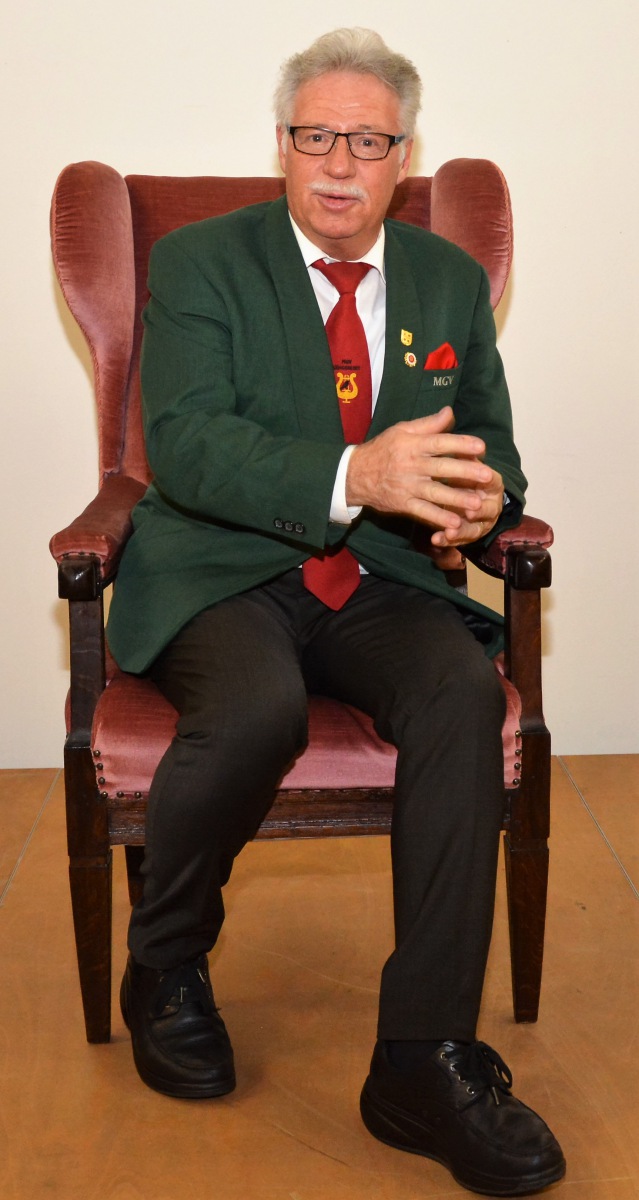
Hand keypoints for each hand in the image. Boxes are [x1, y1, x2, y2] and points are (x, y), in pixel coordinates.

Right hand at [346, 407, 503, 543]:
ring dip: (457, 499)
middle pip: (442, 468)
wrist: (354, 474)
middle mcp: (411, 465)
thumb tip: (450, 412)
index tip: (481, 447)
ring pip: (435, 492)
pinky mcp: (403, 504)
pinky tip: (455, 523)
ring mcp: (407, 486)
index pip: (440, 443)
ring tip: (477, 504)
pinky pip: (423, 512)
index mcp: (412, 444)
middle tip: (488, 476)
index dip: (461, 444)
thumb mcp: (402, 430)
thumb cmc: (382, 449)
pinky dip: (438, 518)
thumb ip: (428, 424)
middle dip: (465, 472)